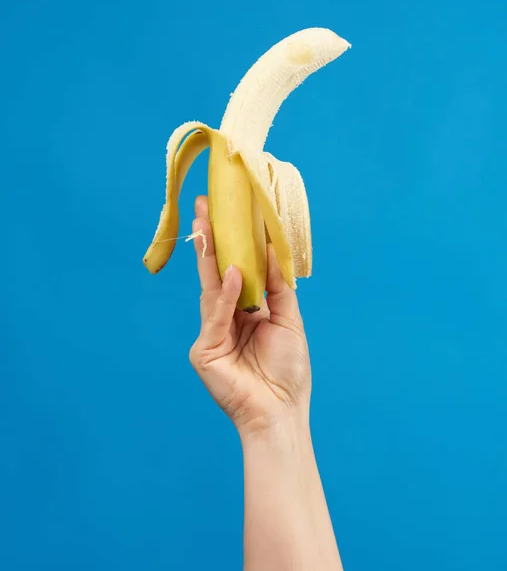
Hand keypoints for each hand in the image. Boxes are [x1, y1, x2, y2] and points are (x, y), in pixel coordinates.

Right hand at [189, 196, 311, 436]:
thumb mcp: (288, 320)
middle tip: (204, 207)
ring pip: (210, 288)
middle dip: (211, 241)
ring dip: (210, 256)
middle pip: (217, 274)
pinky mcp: (204, 350)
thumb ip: (278, 286)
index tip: (230, 214)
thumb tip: (271, 248)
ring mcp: (212, 334)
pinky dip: (226, 294)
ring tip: (208, 223)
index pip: (236, 272)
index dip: (233, 245)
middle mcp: (226, 319)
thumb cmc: (288, 370)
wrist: (281, 411)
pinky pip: (216, 316)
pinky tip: (233, 272)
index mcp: (246, 312)